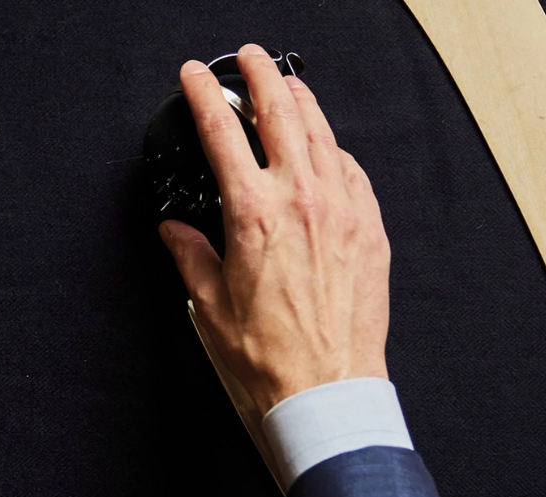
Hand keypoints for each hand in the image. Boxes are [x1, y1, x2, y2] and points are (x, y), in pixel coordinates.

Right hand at [161, 44, 390, 410]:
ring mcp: (343, 210)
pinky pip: (353, 171)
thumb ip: (189, 255)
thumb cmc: (269, 357)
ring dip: (303, 102)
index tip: (194, 77)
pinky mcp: (370, 229)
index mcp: (253, 214)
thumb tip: (175, 233)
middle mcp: (302, 200)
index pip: (222, 132)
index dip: (203, 95)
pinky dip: (335, 150)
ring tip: (289, 86)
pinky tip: (327, 148)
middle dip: (261, 75)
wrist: (326, 390)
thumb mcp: (208, 304)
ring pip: (323, 134)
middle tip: (249, 57)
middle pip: (281, 112)